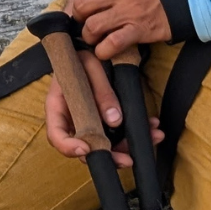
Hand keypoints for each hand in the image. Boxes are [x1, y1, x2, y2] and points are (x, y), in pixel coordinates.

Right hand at [43, 53, 163, 166]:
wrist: (86, 49)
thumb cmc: (81, 56)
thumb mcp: (90, 66)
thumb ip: (101, 92)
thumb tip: (115, 121)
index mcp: (58, 108)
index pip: (57, 136)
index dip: (69, 147)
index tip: (87, 149)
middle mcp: (71, 121)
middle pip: (85, 148)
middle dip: (108, 157)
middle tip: (128, 159)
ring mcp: (88, 123)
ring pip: (106, 145)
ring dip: (128, 147)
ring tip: (153, 136)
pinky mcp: (103, 121)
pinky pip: (118, 134)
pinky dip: (135, 133)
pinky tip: (152, 126)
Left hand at [66, 0, 186, 59]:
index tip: (94, 0)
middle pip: (82, 5)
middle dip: (82, 14)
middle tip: (90, 19)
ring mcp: (129, 10)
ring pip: (91, 26)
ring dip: (90, 34)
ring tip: (96, 36)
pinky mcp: (140, 30)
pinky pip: (111, 45)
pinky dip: (104, 50)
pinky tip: (106, 50)